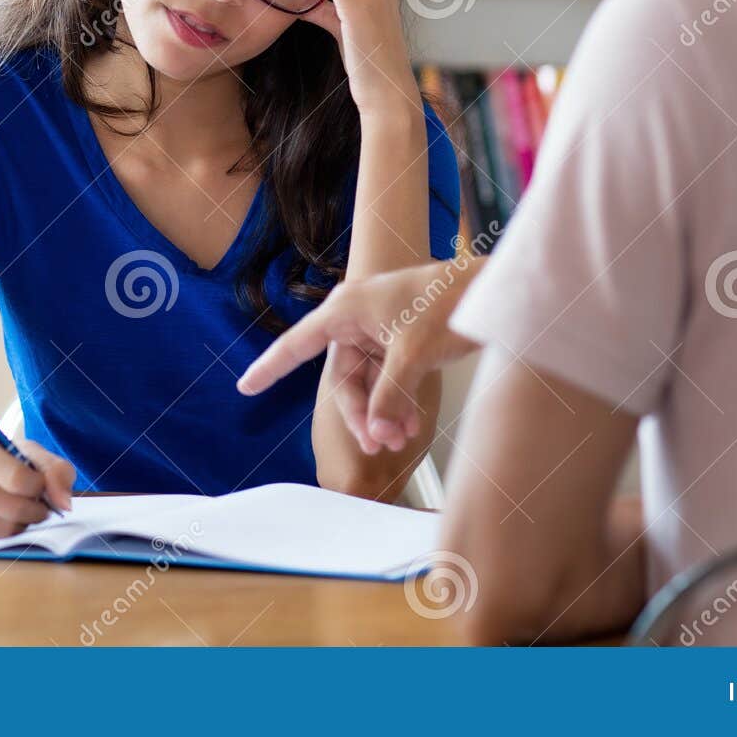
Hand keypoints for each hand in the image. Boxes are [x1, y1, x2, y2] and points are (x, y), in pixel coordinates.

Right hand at [0, 432, 74, 537]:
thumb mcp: (20, 451)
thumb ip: (54, 469)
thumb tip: (66, 504)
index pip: (20, 480)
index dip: (42, 489)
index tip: (41, 486)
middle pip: (15, 511)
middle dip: (36, 511)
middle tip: (36, 504)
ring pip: (3, 530)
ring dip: (21, 524)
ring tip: (15, 509)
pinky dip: (1, 533)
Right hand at [236, 260, 482, 453]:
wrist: (492, 292)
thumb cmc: (448, 304)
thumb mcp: (412, 355)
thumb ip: (390, 397)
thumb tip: (377, 434)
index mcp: (345, 310)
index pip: (296, 344)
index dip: (270, 368)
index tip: (245, 388)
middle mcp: (356, 319)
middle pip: (342, 378)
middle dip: (361, 413)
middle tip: (378, 443)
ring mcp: (379, 331)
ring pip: (368, 384)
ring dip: (383, 413)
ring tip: (402, 437)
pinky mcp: (401, 341)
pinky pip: (388, 380)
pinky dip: (397, 403)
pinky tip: (410, 425)